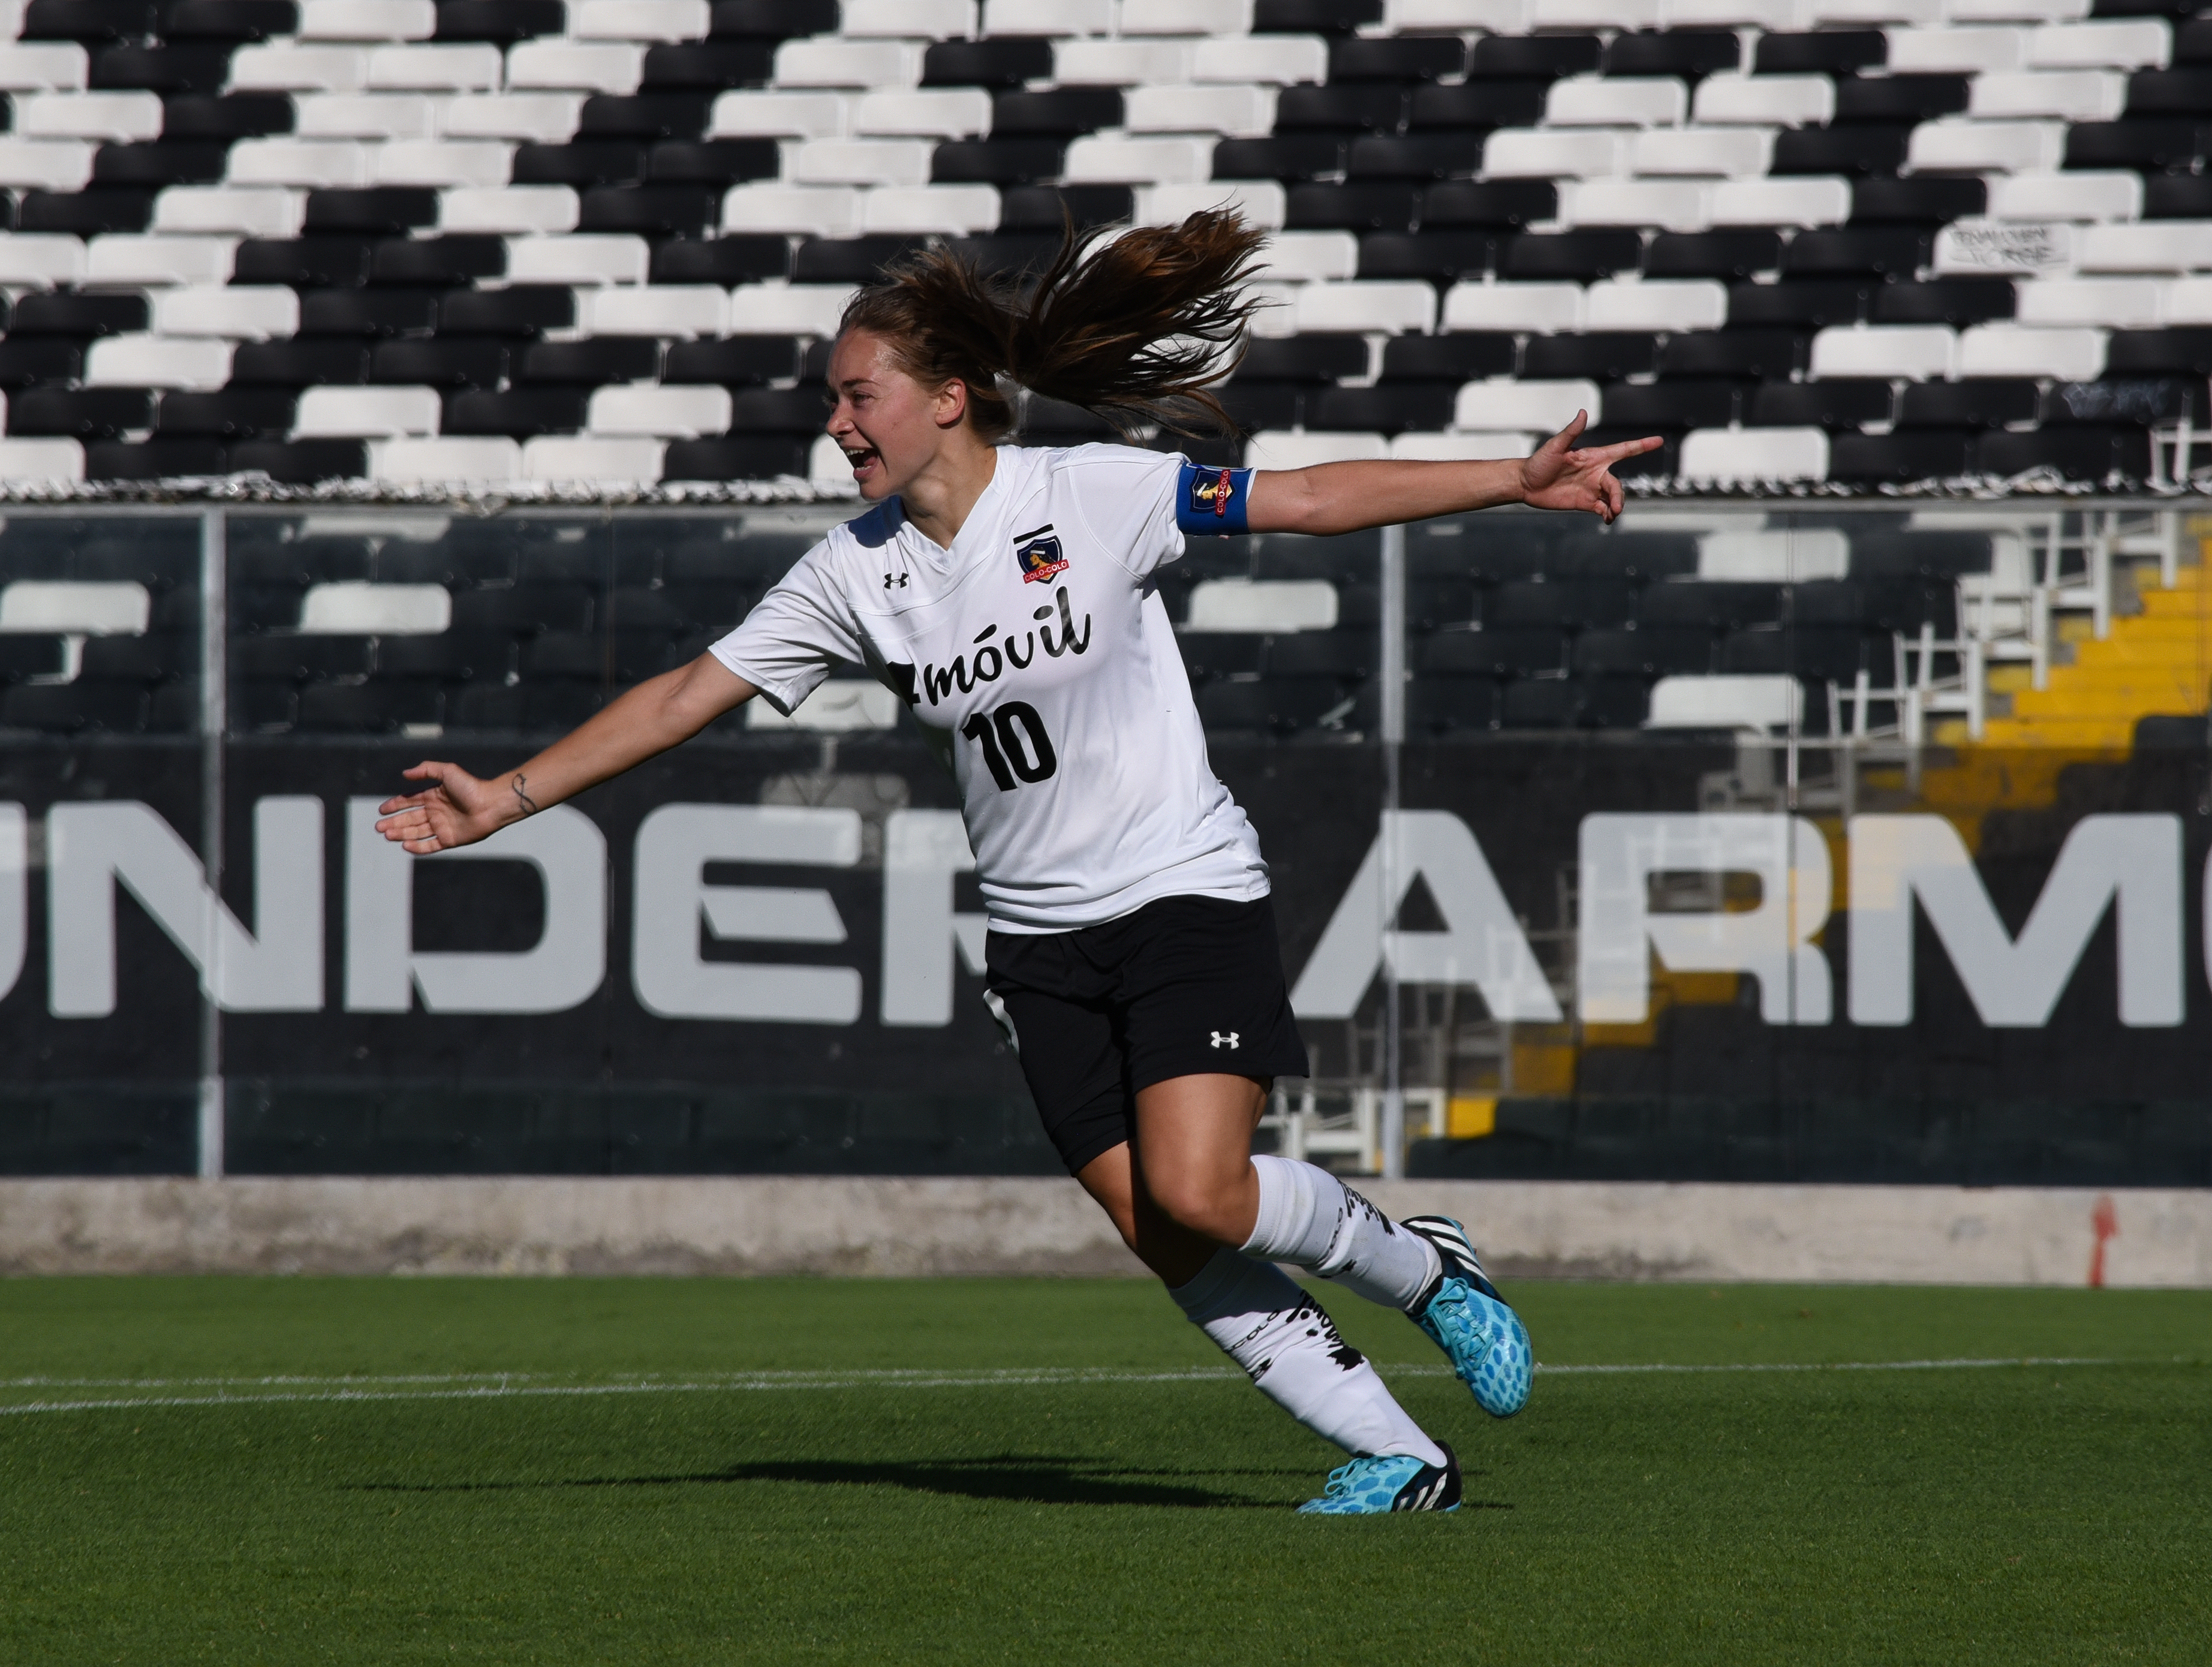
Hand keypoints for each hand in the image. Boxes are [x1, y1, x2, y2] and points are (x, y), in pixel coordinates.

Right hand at [375, 761, 522, 854]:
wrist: (490, 804)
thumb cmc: (471, 786)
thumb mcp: (447, 771)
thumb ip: (426, 769)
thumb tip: (405, 774)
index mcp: (433, 796)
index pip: (409, 801)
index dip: (395, 805)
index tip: (381, 810)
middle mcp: (436, 812)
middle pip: (409, 818)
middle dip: (393, 823)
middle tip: (379, 827)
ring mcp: (442, 827)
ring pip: (416, 832)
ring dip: (401, 834)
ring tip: (387, 835)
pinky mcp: (450, 840)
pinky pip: (430, 846)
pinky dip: (418, 847)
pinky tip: (405, 845)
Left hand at [1518, 411, 1664, 523]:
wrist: (1526, 484)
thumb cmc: (1539, 462)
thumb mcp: (1555, 446)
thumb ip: (1571, 432)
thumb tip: (1583, 412)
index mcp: (1593, 457)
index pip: (1623, 450)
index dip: (1641, 445)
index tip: (1659, 441)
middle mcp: (1596, 472)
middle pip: (1616, 484)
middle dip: (1618, 496)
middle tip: (1615, 507)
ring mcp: (1591, 488)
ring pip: (1612, 497)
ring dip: (1615, 506)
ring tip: (1612, 514)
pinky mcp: (1584, 502)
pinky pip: (1602, 509)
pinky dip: (1608, 515)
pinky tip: (1608, 520)